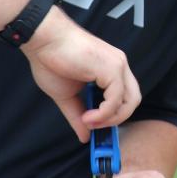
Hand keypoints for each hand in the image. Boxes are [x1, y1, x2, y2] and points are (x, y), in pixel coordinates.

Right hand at [20, 6, 140, 142]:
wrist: (43, 39)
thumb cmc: (51, 60)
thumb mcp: (66, 96)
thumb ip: (77, 116)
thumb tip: (84, 137)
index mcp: (111, 69)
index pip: (125, 97)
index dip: (113, 115)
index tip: (93, 125)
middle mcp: (119, 65)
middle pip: (133, 101)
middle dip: (115, 119)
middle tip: (93, 126)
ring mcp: (117, 65)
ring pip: (130, 102)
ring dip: (110, 119)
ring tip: (88, 122)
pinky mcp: (112, 68)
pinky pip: (116, 99)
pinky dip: (104, 114)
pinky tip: (87, 117)